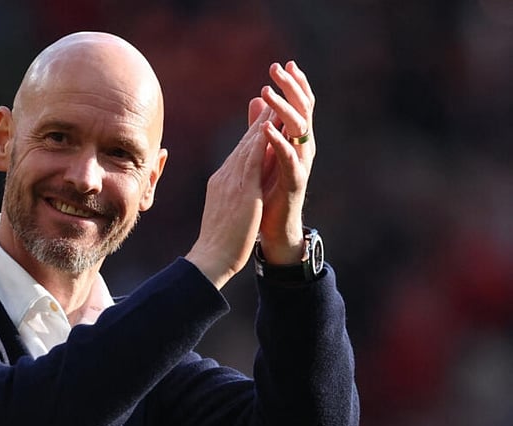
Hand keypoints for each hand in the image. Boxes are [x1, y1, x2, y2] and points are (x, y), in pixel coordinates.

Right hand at [185, 105, 271, 288]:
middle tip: (272, 96)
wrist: (212, 257)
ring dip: (263, 121)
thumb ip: (233, 195)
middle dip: (259, 119)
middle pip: (245, 142)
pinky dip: (261, 140)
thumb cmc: (219, 241)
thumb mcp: (227, 211)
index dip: (253, 132)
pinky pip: (253, 160)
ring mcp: (232, 181)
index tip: (264, 115)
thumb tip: (241, 188)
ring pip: (249, 145)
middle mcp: (225, 175)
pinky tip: (270, 126)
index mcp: (222, 181)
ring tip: (275, 101)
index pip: (241, 152)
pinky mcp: (242, 189)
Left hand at [254, 61, 316, 264]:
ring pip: (298, 130)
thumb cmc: (268, 191)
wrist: (273, 228)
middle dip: (291, 87)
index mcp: (296, 140)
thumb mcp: (264, 152)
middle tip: (277, 68)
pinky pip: (288, 159)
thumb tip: (257, 99)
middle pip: (302, 110)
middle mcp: (303, 148)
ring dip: (283, 109)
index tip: (286, 62)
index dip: (295, 84)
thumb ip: (262, 126)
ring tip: (268, 92)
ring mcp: (301, 164)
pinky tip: (266, 130)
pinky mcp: (295, 182)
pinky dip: (278, 142)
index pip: (300, 105)